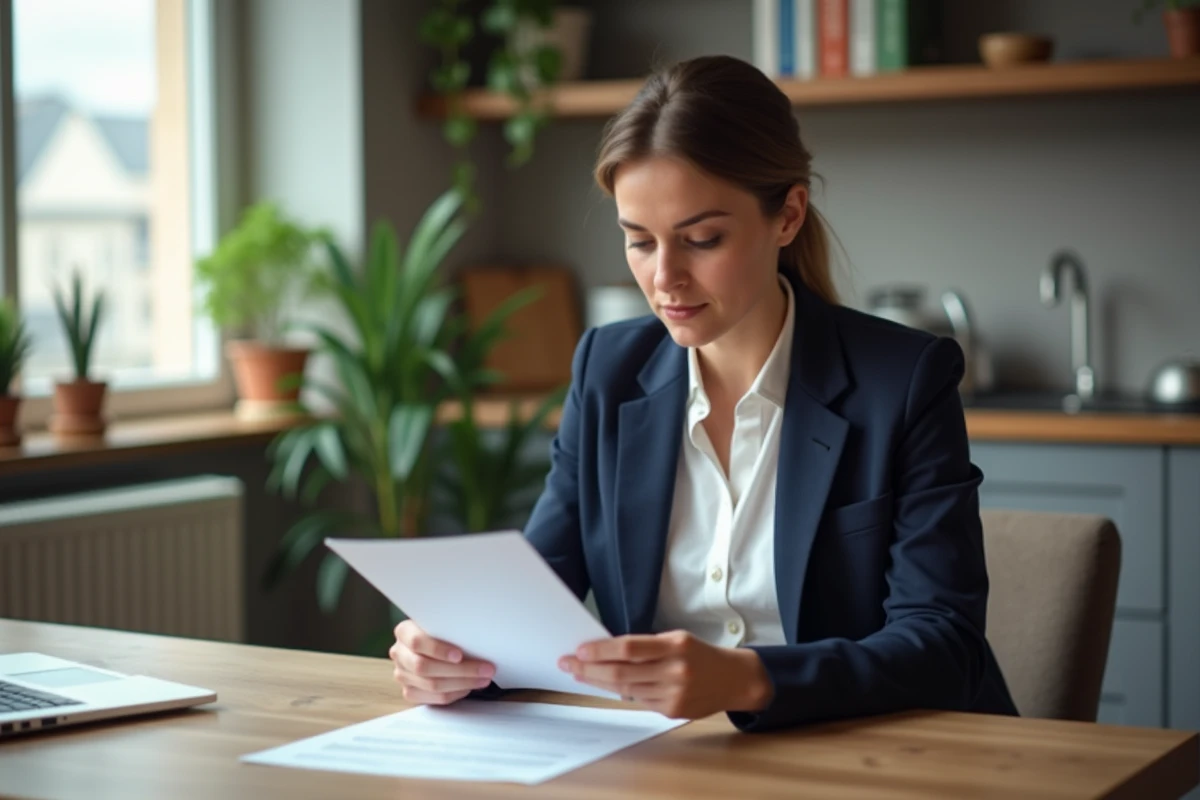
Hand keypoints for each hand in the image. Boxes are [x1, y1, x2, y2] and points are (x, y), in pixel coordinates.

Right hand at [389, 620, 495, 704]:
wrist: (431, 643)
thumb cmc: (442, 631)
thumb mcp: (443, 624)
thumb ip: (451, 629)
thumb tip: (478, 640)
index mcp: (404, 631)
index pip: (417, 642)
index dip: (438, 650)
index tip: (460, 655)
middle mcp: (399, 653)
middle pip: (425, 667)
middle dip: (460, 670)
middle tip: (485, 668)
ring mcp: (402, 674)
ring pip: (432, 685)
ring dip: (463, 683)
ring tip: (483, 678)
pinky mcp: (410, 692)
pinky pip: (434, 698)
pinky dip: (455, 693)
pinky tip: (469, 686)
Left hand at [557, 630, 772, 719]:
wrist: (733, 679)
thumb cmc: (700, 654)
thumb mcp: (677, 639)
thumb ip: (646, 647)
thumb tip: (606, 650)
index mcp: (676, 646)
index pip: (629, 648)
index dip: (601, 650)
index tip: (580, 649)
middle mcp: (675, 671)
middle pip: (622, 672)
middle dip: (590, 668)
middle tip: (568, 663)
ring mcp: (674, 694)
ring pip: (626, 689)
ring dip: (598, 682)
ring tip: (580, 673)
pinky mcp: (672, 710)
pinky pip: (638, 700)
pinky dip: (620, 692)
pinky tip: (606, 685)